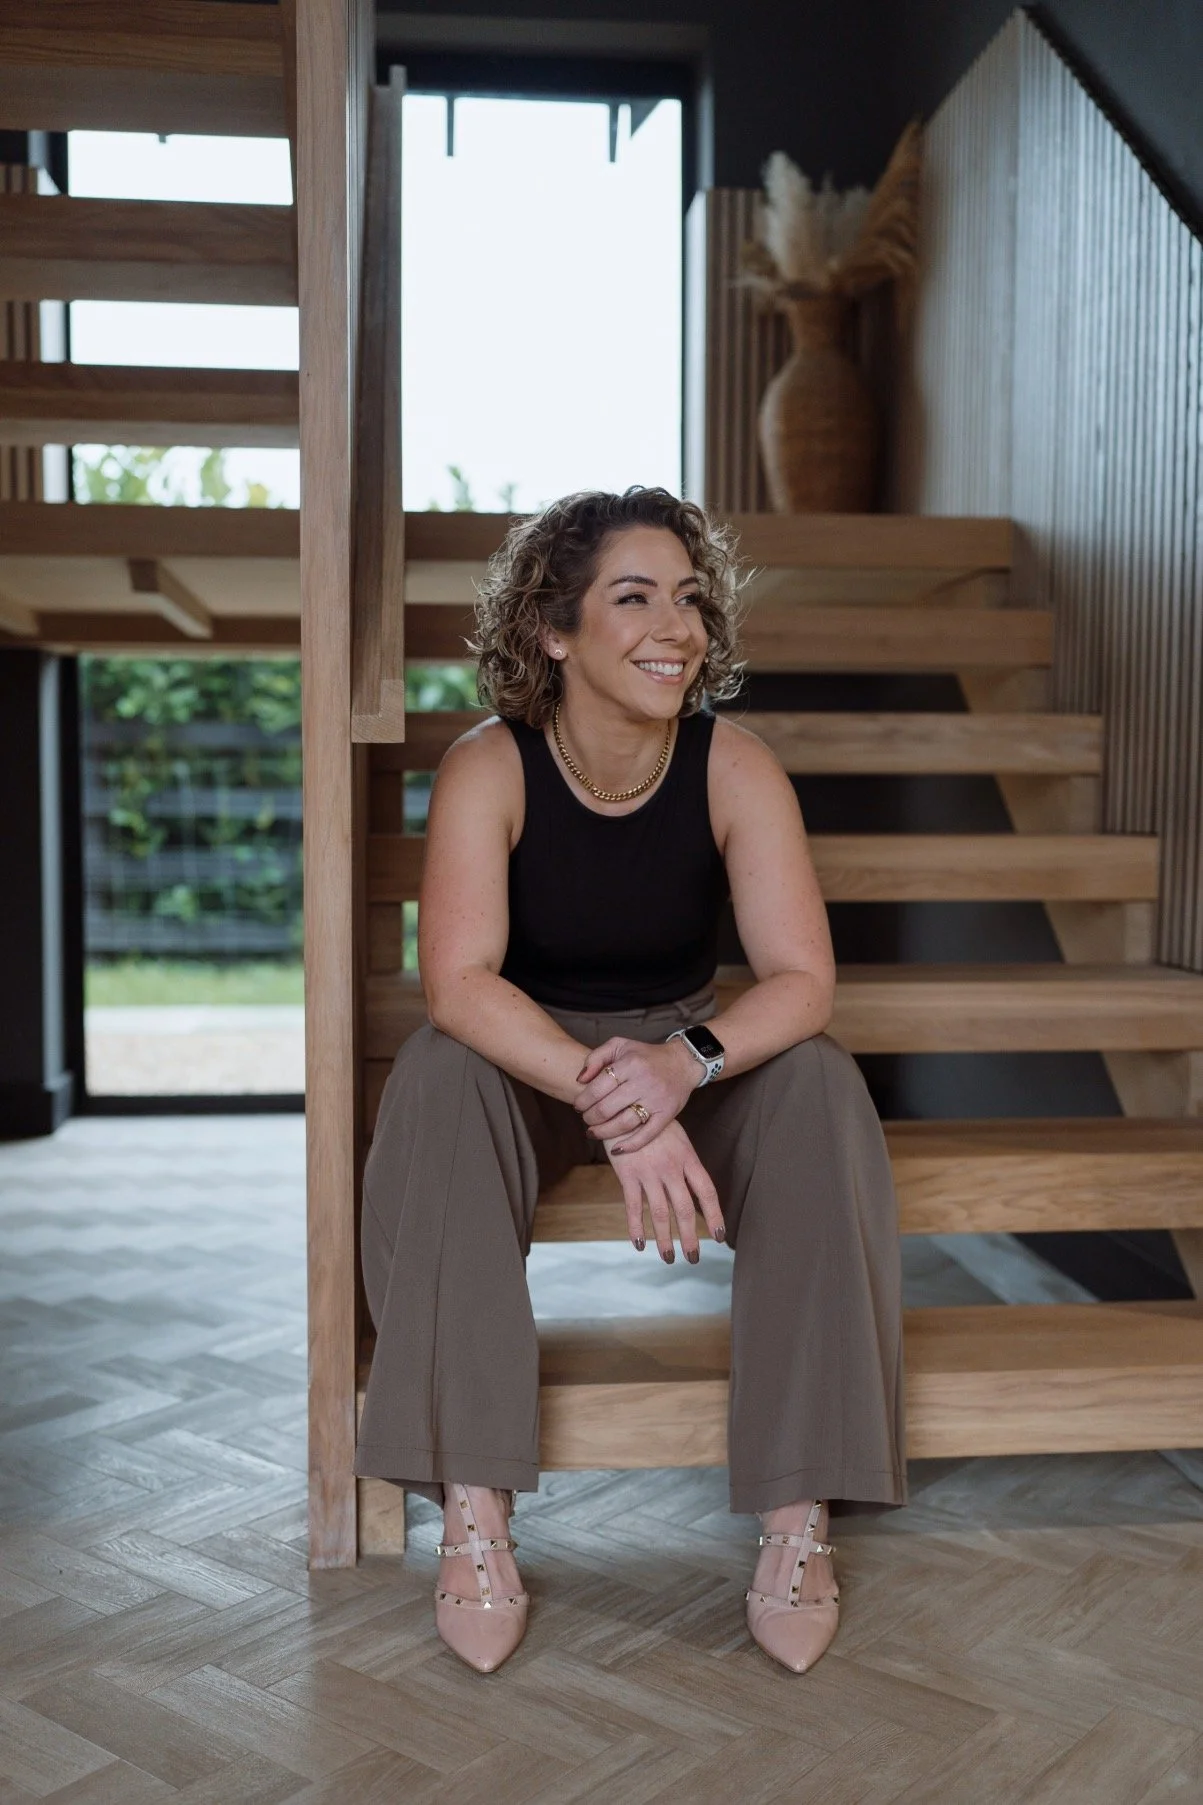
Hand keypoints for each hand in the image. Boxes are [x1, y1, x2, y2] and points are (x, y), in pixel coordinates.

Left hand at [574, 1034, 702, 1151]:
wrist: (683, 1062)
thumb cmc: (646, 1055)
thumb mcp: (619, 1045)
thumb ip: (596, 1057)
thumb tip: (580, 1080)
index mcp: (629, 1064)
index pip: (597, 1088)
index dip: (583, 1101)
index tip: (579, 1106)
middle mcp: (643, 1082)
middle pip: (607, 1108)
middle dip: (590, 1117)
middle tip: (586, 1119)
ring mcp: (656, 1100)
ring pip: (624, 1124)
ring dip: (603, 1132)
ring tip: (594, 1132)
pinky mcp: (667, 1114)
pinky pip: (647, 1134)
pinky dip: (630, 1145)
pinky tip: (616, 1149)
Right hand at [597, 1118, 724, 1261]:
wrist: (624, 1105)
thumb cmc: (653, 1123)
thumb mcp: (678, 1138)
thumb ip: (685, 1164)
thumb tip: (694, 1191)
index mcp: (688, 1158)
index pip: (706, 1191)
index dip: (714, 1215)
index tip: (720, 1236)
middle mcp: (671, 1168)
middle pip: (684, 1209)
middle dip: (690, 1237)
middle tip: (693, 1258)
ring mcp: (649, 1172)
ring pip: (660, 1213)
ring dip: (665, 1240)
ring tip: (668, 1258)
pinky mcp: (627, 1175)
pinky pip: (633, 1207)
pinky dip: (636, 1228)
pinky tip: (639, 1245)